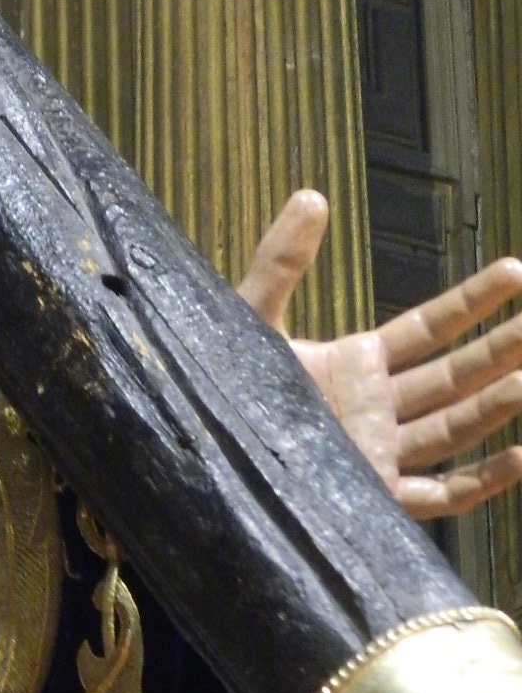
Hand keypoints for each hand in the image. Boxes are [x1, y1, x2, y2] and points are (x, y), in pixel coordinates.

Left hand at [236, 190, 521, 517]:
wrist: (202, 450)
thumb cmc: (221, 385)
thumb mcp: (251, 315)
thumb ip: (280, 260)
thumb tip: (311, 196)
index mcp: (355, 364)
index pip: (429, 329)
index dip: (471, 301)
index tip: (513, 272)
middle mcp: (377, 408)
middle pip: (456, 375)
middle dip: (502, 349)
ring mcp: (380, 453)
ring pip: (455, 426)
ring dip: (496, 403)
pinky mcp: (374, 497)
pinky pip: (439, 494)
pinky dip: (481, 481)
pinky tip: (520, 457)